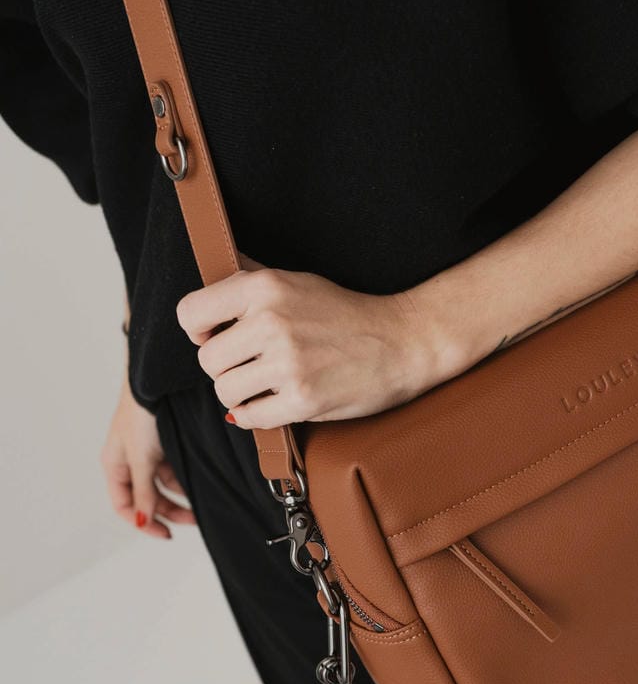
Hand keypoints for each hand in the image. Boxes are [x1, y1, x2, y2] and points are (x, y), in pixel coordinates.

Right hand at [101, 374, 195, 539]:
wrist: (158, 380)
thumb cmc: (141, 415)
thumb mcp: (141, 458)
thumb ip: (143, 491)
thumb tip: (143, 522)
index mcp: (114, 466)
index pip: (124, 505)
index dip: (143, 523)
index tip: (166, 534)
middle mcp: (128, 462)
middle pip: (147, 498)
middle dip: (168, 512)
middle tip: (195, 520)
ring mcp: (147, 453)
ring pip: (163, 486)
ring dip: (180, 497)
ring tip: (202, 502)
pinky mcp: (165, 444)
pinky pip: (174, 470)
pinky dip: (185, 479)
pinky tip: (200, 483)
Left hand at [175, 256, 452, 428]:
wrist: (401, 342)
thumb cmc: (347, 313)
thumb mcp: (297, 280)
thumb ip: (252, 277)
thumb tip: (213, 266)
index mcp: (265, 287)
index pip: (190, 313)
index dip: (197, 331)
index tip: (215, 336)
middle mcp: (271, 322)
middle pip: (207, 360)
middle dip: (224, 368)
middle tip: (251, 365)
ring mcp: (288, 363)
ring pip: (225, 392)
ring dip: (241, 394)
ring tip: (266, 384)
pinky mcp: (303, 399)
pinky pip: (249, 417)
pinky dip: (256, 415)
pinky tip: (275, 402)